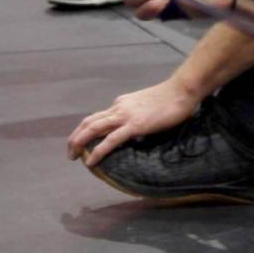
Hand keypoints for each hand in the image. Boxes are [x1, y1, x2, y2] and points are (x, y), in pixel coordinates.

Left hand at [67, 75, 201, 165]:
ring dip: (78, 143)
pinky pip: (110, 140)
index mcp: (122, 103)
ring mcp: (125, 116)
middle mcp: (119, 108)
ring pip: (93, 129)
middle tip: (71, 152)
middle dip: (75, 137)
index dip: (87, 130)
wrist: (182, 90)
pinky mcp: (134, 126)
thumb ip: (140, 115)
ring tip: (73, 157)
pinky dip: (97, 151)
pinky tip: (90, 162)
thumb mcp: (149, 105)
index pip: (100, 116)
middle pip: (89, 122)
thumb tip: (140, 128)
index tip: (84, 142)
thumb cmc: (173, 98)